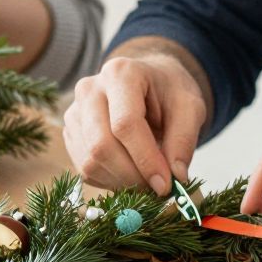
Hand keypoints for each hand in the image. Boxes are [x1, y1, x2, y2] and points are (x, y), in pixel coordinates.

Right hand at [64, 47, 206, 194]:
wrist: (149, 83)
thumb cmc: (169, 92)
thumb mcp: (190, 107)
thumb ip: (184, 140)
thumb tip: (175, 176)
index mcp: (121, 74)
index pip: (125, 124)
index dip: (145, 159)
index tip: (166, 184)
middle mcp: (89, 89)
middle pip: (101, 145)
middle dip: (132, 175)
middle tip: (157, 188)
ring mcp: (75, 111)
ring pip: (90, 161)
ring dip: (121, 181)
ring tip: (146, 180)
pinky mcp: (71, 133)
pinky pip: (84, 169)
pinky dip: (110, 180)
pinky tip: (130, 173)